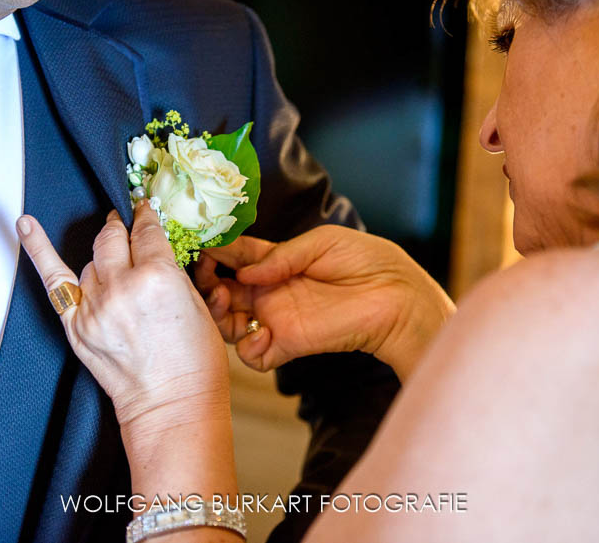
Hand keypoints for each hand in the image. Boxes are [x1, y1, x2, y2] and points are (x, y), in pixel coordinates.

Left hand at [17, 201, 230, 433]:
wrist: (172, 405)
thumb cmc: (194, 363)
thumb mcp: (198, 304)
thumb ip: (170, 272)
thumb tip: (153, 250)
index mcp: (159, 276)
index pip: (147, 232)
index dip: (146, 217)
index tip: (144, 209)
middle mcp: (122, 286)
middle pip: (113, 238)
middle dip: (121, 228)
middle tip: (126, 226)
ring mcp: (94, 306)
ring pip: (90, 260)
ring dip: (103, 257)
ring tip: (116, 265)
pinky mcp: (75, 325)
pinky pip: (53, 278)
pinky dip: (37, 248)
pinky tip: (25, 224)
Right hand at [197, 225, 454, 378]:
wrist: (398, 296)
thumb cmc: (367, 261)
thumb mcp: (322, 242)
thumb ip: (280, 255)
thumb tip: (244, 271)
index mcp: (275, 263)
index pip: (233, 257)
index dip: (214, 251)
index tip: (200, 243)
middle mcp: (269, 291)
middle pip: (221, 291)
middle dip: (205, 282)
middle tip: (204, 273)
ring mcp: (276, 319)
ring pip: (228, 323)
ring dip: (215, 312)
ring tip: (220, 297)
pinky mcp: (288, 345)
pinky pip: (252, 356)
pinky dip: (245, 347)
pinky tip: (254, 330)